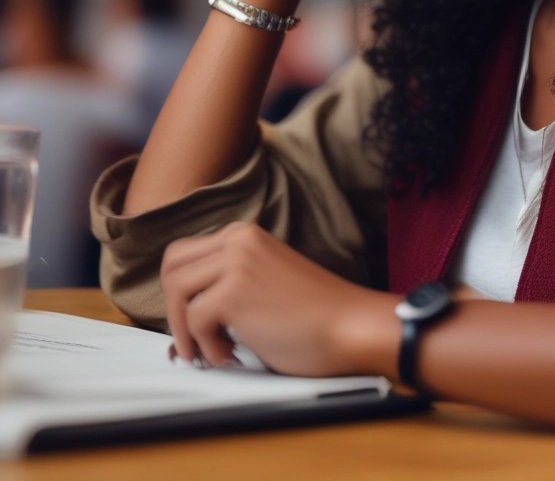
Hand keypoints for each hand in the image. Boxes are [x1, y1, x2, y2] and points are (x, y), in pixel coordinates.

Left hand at [160, 222, 396, 376]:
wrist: (349, 325)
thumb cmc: (315, 313)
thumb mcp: (264, 279)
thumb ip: (229, 280)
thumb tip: (184, 312)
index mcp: (245, 234)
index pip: (185, 254)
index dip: (181, 293)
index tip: (193, 322)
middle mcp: (238, 239)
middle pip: (172, 267)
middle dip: (175, 309)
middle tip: (196, 339)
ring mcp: (235, 262)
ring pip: (175, 292)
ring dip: (187, 331)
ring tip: (217, 348)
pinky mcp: (234, 291)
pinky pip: (193, 320)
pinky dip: (207, 347)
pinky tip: (234, 353)